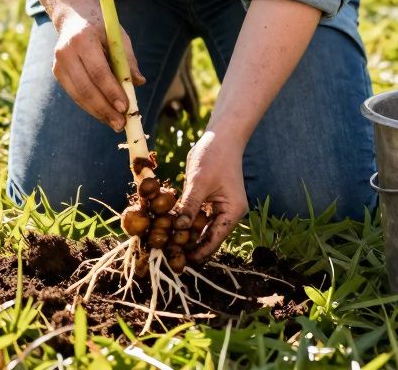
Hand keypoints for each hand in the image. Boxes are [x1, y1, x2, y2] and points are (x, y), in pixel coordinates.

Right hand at [50, 2, 145, 130]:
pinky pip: (75, 94)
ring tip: (115, 124)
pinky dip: (90, 106)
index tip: (125, 107)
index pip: (98, 71)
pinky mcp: (58, 72)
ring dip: (98, 112)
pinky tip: (104, 114)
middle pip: (86, 88)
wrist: (73, 17)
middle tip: (121, 124)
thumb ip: (128, 59)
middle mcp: (66, 52)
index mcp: (83, 39)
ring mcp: (58, 64)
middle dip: (105, 109)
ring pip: (78, 95)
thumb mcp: (119, 36)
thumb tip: (139, 83)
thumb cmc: (102, 27)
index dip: (111, 91)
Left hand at [174, 130, 246, 262]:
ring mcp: (218, 207)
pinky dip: (183, 220)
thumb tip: (179, 229)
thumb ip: (189, 206)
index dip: (198, 252)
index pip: (214, 240)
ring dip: (184, 234)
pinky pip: (195, 215)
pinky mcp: (208, 200)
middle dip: (189, 245)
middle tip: (169, 257)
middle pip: (207, 236)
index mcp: (232, 212)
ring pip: (199, 227)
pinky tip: (167, 226)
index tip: (180, 263)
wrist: (221, 136)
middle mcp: (227, 213)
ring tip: (165, 245)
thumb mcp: (199, 182)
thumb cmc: (214, 156)